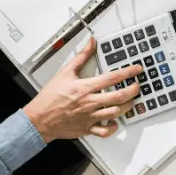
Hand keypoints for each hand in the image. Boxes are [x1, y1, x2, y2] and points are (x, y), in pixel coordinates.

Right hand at [25, 38, 142, 140]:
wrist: (39, 119)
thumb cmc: (49, 97)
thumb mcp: (65, 72)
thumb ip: (81, 57)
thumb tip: (91, 43)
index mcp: (86, 87)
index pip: (113, 78)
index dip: (128, 72)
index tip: (137, 70)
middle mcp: (90, 102)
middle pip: (119, 97)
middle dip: (133, 91)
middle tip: (137, 86)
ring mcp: (90, 117)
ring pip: (115, 113)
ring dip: (126, 107)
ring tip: (129, 101)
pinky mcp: (87, 128)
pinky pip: (105, 131)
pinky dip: (113, 127)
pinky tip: (114, 121)